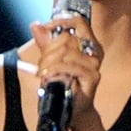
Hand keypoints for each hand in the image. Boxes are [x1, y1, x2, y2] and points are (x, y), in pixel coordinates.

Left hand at [29, 14, 102, 129]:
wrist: (71, 109)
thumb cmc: (63, 84)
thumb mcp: (52, 60)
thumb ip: (46, 42)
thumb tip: (36, 25)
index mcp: (88, 44)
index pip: (79, 22)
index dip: (62, 21)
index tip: (47, 26)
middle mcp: (94, 51)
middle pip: (67, 39)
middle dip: (48, 51)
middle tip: (41, 66)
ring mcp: (95, 64)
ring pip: (65, 52)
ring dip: (49, 63)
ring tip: (45, 74)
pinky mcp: (93, 76)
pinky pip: (68, 66)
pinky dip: (55, 71)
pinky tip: (50, 78)